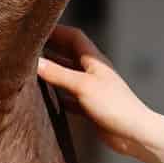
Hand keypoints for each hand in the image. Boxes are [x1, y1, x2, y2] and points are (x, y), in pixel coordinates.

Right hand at [36, 23, 156, 156]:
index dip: (58, 31)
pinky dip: (57, 95)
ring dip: (52, 72)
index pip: (75, 37)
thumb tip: (35, 62)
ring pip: (68, 76)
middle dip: (52, 48)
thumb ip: (59, 74)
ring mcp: (93, 90)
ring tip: (32, 70)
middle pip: (70, 54)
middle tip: (30, 47)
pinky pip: (70, 97)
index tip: (38, 29)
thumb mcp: (83, 86)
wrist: (133, 133)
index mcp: (95, 61)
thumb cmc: (113, 105)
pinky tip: (45, 98)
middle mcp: (94, 72)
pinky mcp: (91, 107)